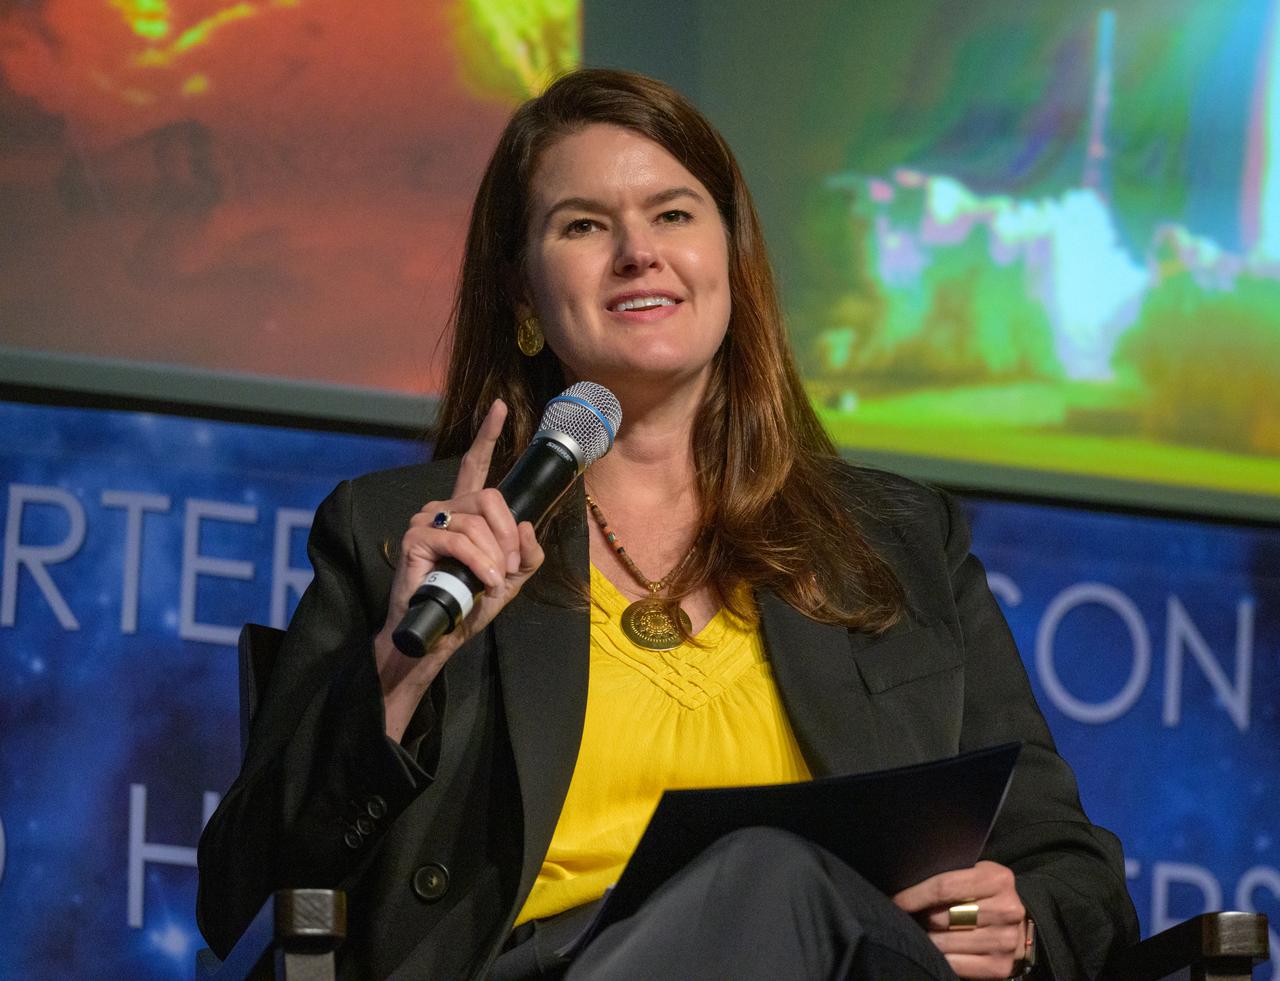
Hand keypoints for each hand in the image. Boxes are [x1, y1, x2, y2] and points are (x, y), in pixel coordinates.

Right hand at [374, 400, 544, 740]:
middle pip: (489, 498)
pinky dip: (478, 563)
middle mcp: (444, 508)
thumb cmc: (471, 604)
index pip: (475, 465)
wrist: (441, 632)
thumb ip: (527, 552)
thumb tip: (526, 526)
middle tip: (507, 567)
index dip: (488, 435)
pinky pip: (459, 539)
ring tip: (491, 582)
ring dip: (493, 556)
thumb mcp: (512, 577)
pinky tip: (483, 583)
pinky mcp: (416, 538)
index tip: (500, 407)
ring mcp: (426, 519)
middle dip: (507, 535)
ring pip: (477, 521)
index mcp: (466, 512)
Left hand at [892, 861, 1029, 978]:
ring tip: (921, 932)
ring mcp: (1005, 941)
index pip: (944, 887)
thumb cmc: (984, 895)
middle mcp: (1006, 910)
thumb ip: (950, 872)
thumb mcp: (974, 873)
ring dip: (926, 939)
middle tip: (908, 916)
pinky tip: (935, 950)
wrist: (1018, 925)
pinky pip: (955, 965)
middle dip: (919, 918)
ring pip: (945, 943)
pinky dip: (939, 959)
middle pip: (942, 917)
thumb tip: (906, 877)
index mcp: (997, 879)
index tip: (895, 900)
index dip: (914, 895)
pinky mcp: (1000, 966)